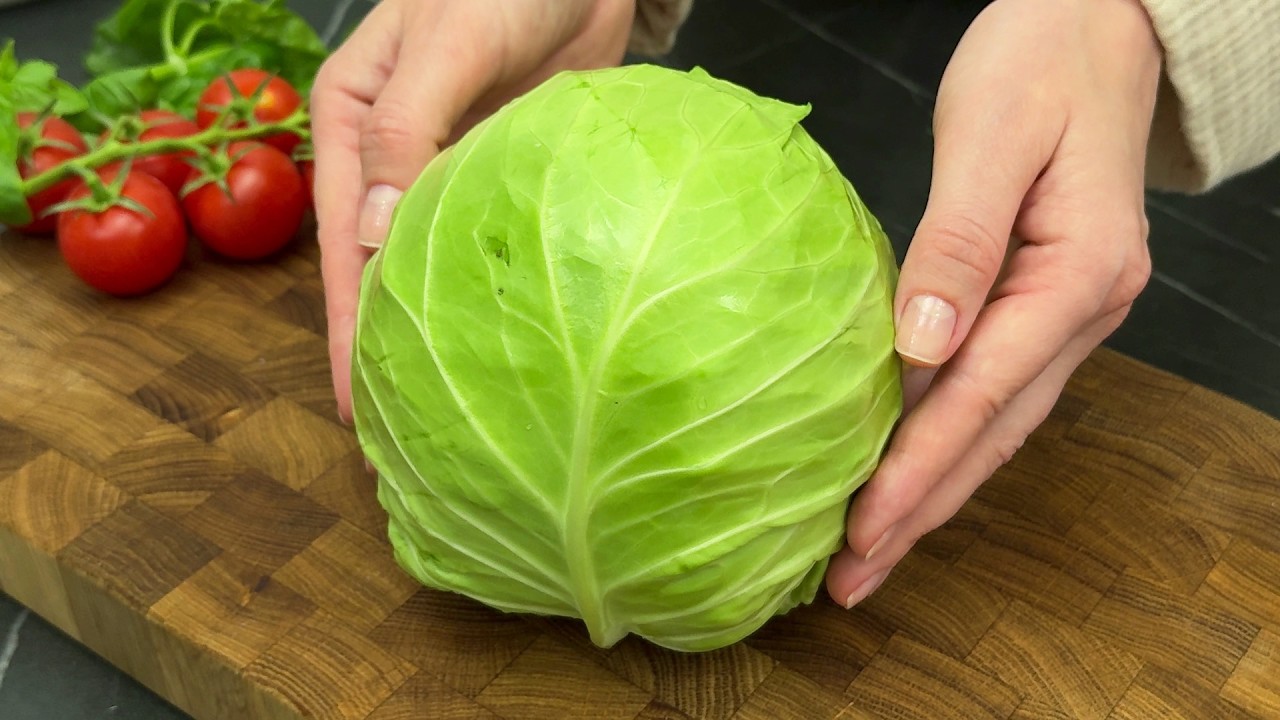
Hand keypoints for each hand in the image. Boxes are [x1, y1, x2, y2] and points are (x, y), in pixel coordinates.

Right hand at [311, 0, 635, 422]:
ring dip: (445, 336)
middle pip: (386, 270)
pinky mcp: (514, 181)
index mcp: (355, 125)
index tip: (354, 404)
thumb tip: (374, 239)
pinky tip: (516, 353)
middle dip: (389, 351)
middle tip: (398, 439)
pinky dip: (502, 296)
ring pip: (443, 268)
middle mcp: (397, 158)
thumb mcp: (446, 45)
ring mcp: (456, 173)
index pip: (344, 243)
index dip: (347, 327)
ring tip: (452, 414)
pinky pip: (501, 247)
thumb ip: (407, 130)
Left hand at [826, 0, 1162, 606]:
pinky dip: (942, 440)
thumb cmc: (1042, 61)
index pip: (982, 398)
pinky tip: (902, 468)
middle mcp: (1081, 312)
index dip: (918, 473)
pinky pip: (987, 389)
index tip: (860, 534)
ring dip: (931, 491)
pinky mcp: (1037, 301)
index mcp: (1077, 279)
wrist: (1098, 23)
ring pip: (991, 424)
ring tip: (870, 551)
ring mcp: (1066, 313)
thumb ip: (957, 244)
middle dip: (920, 512)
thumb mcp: (992, 137)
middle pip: (991, 436)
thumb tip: (918, 348)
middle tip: (850, 581)